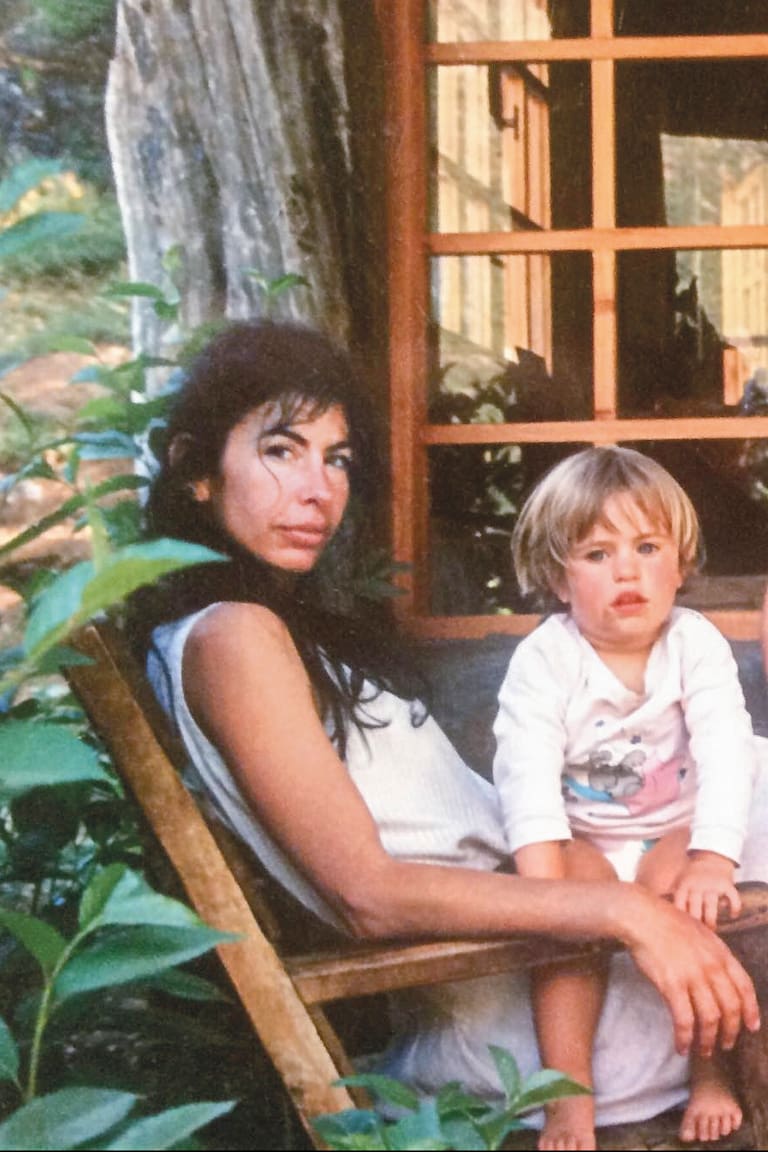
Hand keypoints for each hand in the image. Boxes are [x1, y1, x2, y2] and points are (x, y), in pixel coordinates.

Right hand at [620, 885, 758, 1058]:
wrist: (642, 917)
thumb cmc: (667, 922)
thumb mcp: (701, 933)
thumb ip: (713, 955)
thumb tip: (719, 975)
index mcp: (721, 953)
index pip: (745, 987)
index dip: (751, 1010)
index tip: (752, 1027)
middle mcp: (712, 967)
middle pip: (731, 1008)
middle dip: (730, 1032)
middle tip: (726, 1045)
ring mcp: (693, 976)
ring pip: (710, 1018)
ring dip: (709, 1040)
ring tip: (705, 1050)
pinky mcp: (672, 985)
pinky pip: (684, 1020)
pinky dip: (685, 1038)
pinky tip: (682, 1046)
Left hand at [673, 851, 740, 929]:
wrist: (711, 855)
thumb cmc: (693, 874)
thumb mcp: (680, 880)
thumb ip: (674, 895)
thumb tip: (659, 912)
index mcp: (684, 885)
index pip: (679, 904)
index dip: (680, 918)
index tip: (681, 930)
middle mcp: (697, 885)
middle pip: (695, 908)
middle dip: (696, 923)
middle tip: (698, 934)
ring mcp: (712, 885)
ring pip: (711, 907)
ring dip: (711, 920)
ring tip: (712, 929)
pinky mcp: (726, 884)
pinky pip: (733, 898)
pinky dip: (734, 908)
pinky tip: (732, 915)